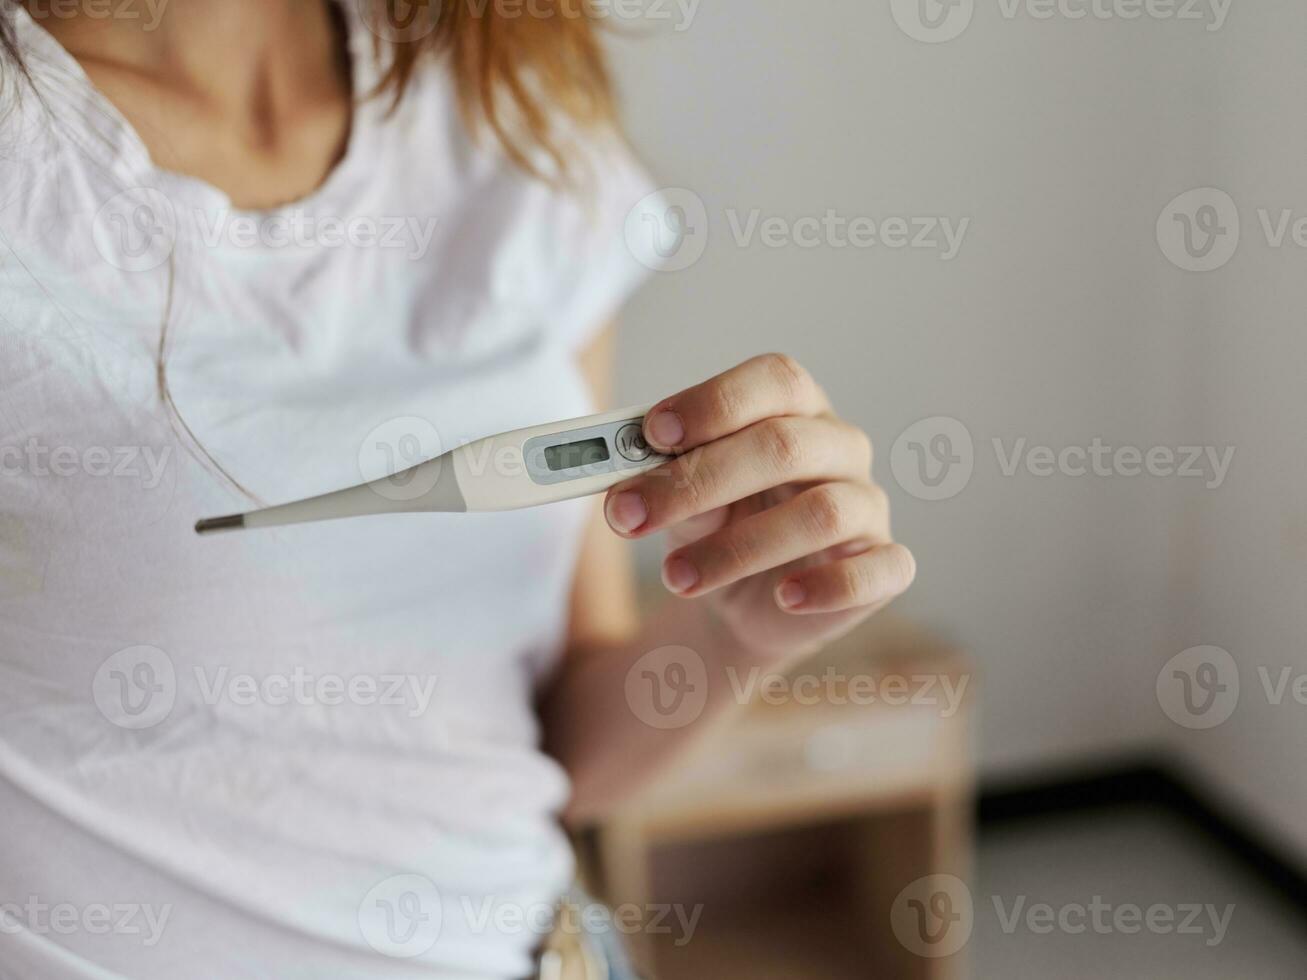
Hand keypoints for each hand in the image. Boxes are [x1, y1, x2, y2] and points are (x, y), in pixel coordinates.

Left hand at [603, 354, 914, 662]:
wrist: (742, 601)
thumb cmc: (715, 526)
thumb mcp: (682, 500)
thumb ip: (665, 484)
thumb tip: (628, 490)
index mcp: (795, 408)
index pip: (773, 381)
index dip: (714, 402)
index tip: (654, 432)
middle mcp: (840, 447)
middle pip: (786, 446)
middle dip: (701, 481)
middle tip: (633, 516)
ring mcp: (868, 506)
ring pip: (822, 513)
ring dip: (738, 547)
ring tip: (677, 576)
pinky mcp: (885, 566)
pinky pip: (878, 570)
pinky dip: (829, 586)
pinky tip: (784, 597)